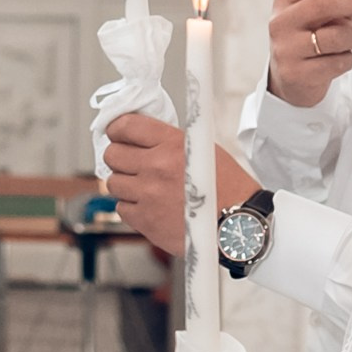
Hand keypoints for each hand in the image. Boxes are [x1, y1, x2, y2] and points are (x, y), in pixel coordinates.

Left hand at [102, 114, 254, 256]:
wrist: (239, 225)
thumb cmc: (228, 188)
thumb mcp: (204, 149)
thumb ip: (169, 141)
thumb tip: (141, 137)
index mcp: (172, 144)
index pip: (125, 126)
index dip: (117, 130)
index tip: (118, 135)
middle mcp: (156, 166)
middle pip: (112, 155)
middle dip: (119, 158)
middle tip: (131, 164)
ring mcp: (148, 194)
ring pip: (113, 183)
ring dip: (125, 184)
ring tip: (144, 188)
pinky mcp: (146, 220)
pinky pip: (121, 208)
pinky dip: (131, 207)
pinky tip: (149, 206)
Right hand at [266, 0, 351, 108]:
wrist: (290, 80)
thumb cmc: (311, 40)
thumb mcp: (321, 15)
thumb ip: (342, 1)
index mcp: (285, 0)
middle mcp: (281, 22)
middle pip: (325, 2)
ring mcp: (286, 48)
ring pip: (335, 35)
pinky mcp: (296, 74)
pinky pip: (338, 62)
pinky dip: (348, 60)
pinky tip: (339, 60)